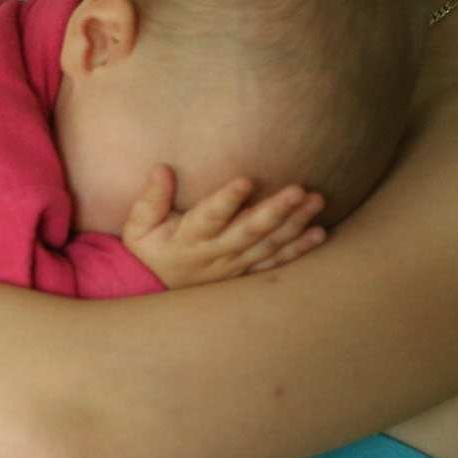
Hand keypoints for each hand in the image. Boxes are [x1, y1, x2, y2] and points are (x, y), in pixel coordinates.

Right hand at [123, 166, 326, 289]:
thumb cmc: (149, 250)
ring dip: (294, 224)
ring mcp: (233, 265)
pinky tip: (318, 233)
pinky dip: (297, 250)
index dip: (226, 200)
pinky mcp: (245, 272)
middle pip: (248, 232)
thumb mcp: (139, 227)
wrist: (155, 289)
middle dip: (275, 211)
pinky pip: (274, 262)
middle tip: (299, 190)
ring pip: (268, 245)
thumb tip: (162, 168)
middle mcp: (215, 253)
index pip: (209, 217)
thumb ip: (151, 199)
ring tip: (316, 201)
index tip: (245, 180)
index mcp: (188, 238)